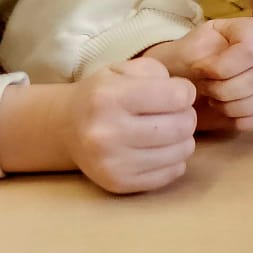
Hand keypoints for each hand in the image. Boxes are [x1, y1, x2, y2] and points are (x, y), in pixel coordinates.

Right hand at [59, 58, 197, 193]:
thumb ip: (157, 73)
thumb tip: (185, 95)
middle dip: (186, 116)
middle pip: (183, 126)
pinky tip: (158, 149)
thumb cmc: (104, 94)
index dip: (184, 92)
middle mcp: (106, 133)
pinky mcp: (118, 183)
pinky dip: (174, 160)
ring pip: (182, 151)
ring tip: (165, 130)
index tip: (175, 94)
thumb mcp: (124, 70)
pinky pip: (173, 173)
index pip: (178, 97)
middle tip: (172, 113)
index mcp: (108, 98)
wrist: (66, 127)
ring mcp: (111, 163)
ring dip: (182, 139)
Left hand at [142, 18, 252, 132]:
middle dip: (225, 89)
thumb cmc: (186, 61)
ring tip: (212, 99)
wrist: (185, 81)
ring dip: (232, 105)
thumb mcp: (187, 49)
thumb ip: (203, 55)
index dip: (223, 67)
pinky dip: (242, 119)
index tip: (200, 71)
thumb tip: (221, 71)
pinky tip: (224, 111)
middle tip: (204, 88)